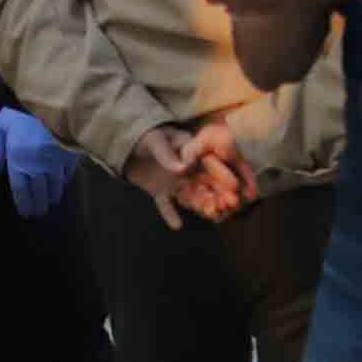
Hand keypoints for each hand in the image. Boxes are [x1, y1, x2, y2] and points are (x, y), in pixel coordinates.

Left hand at [0, 107, 77, 218]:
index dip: (24, 205)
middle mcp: (37, 169)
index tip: (26, 213)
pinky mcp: (71, 158)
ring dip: (52, 198)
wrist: (52, 101)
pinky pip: (67, 176)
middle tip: (38, 213)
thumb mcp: (1, 128)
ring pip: (54, 188)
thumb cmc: (22, 113)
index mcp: (18, 162)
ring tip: (50, 203)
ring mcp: (56, 164)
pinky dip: (63, 183)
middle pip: (39, 194)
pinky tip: (61, 185)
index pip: (21, 192)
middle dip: (38, 205)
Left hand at [127, 123, 252, 228]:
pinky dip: (170, 214)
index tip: (235, 187)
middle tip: (231, 206)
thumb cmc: (144, 136)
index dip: (223, 175)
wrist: (125, 146)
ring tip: (211, 215)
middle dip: (219, 194)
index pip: (210, 164)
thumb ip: (167, 155)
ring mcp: (174, 182)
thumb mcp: (154, 141)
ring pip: (192, 196)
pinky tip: (177, 225)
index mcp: (190, 153)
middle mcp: (186, 169)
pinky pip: (167, 205)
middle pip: (206, 183)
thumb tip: (182, 169)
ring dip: (201, 205)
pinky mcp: (161, 191)